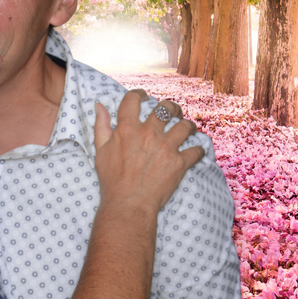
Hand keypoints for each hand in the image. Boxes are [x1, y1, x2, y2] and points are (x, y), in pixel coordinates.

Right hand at [93, 91, 203, 217]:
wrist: (128, 204)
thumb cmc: (112, 180)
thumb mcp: (100, 151)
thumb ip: (101, 126)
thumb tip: (99, 106)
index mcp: (128, 129)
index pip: (133, 100)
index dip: (139, 94)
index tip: (144, 97)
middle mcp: (148, 134)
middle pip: (165, 108)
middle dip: (171, 108)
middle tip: (173, 113)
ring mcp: (166, 147)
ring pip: (185, 126)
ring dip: (188, 126)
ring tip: (188, 129)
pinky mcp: (179, 163)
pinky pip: (196, 151)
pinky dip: (198, 151)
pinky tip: (196, 151)